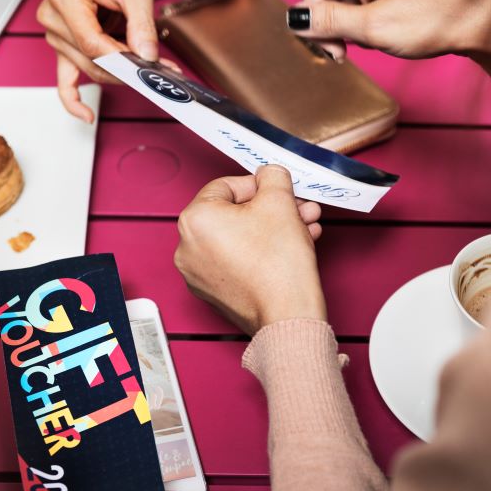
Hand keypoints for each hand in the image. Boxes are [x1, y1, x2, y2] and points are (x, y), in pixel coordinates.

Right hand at [37, 0, 157, 121]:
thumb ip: (140, 22)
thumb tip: (146, 55)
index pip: (92, 44)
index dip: (120, 59)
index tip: (145, 67)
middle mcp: (53, 19)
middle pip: (91, 61)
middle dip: (126, 67)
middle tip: (158, 68)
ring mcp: (56, 35)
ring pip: (88, 70)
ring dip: (117, 74)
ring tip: (145, 68)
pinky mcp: (64, 48)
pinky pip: (63, 81)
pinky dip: (74, 100)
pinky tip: (88, 115)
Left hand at [174, 165, 325, 334]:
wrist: (287, 315)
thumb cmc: (278, 264)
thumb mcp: (280, 200)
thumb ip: (272, 177)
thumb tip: (269, 175)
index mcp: (194, 219)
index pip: (226, 186)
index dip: (258, 185)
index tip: (278, 189)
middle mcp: (187, 247)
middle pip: (234, 214)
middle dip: (271, 209)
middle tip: (296, 207)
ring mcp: (198, 274)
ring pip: (239, 238)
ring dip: (272, 229)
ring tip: (303, 228)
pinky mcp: (214, 293)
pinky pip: (237, 261)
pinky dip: (261, 252)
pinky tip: (290, 249)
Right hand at [288, 0, 490, 85]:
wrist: (489, 16)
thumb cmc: (439, 17)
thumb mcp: (375, 27)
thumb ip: (330, 22)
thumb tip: (296, 19)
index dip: (314, 16)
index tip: (331, 48)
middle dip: (333, 19)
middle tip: (344, 52)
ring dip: (351, 18)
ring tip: (371, 39)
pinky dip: (368, 10)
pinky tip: (383, 26)